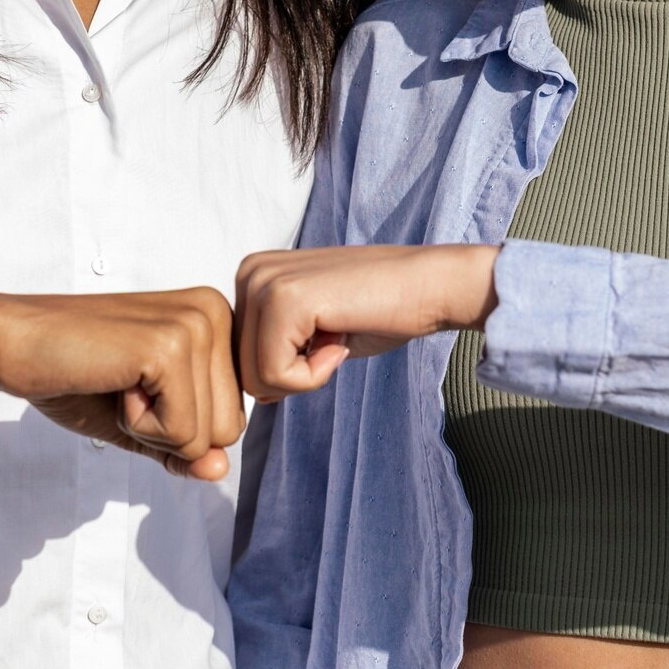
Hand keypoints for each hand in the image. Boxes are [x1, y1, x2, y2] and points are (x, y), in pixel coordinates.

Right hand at [0, 287, 244, 480]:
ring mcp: (195, 326)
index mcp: (216, 319)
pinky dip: (137, 428)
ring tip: (117, 383)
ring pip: (208, 437)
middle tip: (122, 386)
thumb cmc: (73, 373)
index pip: (233, 417)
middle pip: (229, 430)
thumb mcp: (142, 420)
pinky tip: (111, 384)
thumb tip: (219, 472)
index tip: (135, 386)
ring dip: (152, 429)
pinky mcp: (170, 348)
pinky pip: (181, 434)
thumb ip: (185, 446)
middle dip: (170, 430)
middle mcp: (215, 313)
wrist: (12, 342)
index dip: (178, 425)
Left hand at [233, 245, 500, 400]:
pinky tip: (341, 335)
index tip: (327, 336)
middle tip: (335, 336)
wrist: (428, 285)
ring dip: (306, 374)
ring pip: (256, 379)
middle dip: (294, 374)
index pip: (240, 359)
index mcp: (252, 275)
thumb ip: (275, 353)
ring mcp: (263, 282)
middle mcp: (249, 272)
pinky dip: (315, 375)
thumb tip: (251, 396)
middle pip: (243, 372)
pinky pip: (277, 376)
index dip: (288, 368)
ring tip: (338, 333)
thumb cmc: (379, 311)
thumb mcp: (311, 334)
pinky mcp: (283, 300)